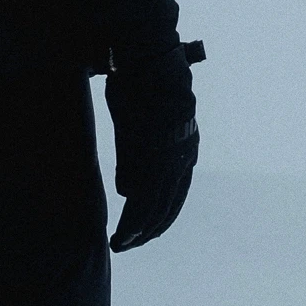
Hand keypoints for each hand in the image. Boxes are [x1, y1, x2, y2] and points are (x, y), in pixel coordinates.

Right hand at [105, 44, 199, 251]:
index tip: (144, 231)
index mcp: (185, 147)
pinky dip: (132, 223)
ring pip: (155, 210)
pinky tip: (122, 236)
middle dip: (148, 230)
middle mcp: (183, 158)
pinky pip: (143, 202)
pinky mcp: (154, 158)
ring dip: (137, 232)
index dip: (159, 215)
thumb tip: (127, 191)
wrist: (148, 59)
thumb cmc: (142, 81)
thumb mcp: (142, 122)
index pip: (175, 194)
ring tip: (120, 245)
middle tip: (128, 245)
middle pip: (168, 207)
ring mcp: (170, 160)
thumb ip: (136, 157)